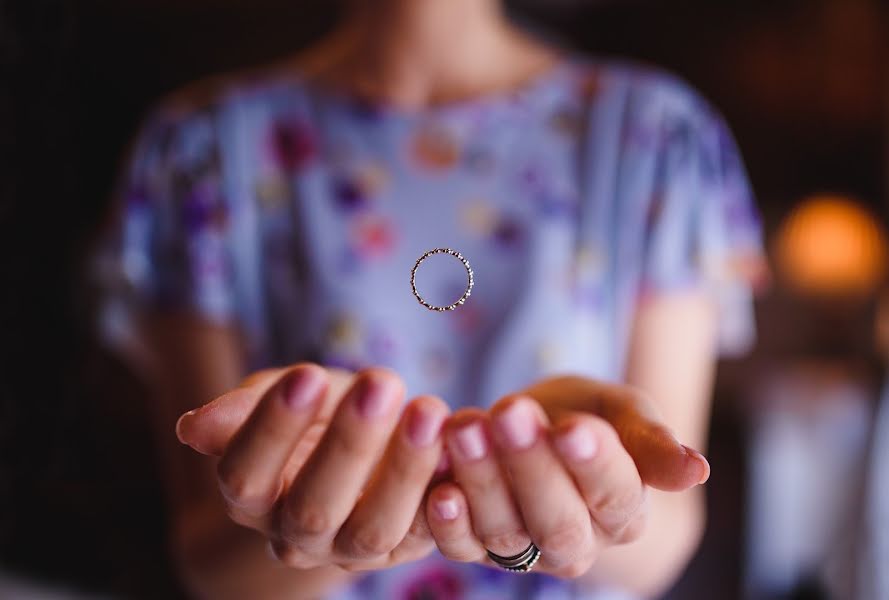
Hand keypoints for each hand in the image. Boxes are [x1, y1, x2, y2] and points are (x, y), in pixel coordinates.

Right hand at [176, 364, 449, 571]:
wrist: (369, 441)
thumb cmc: (319, 411)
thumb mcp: (284, 395)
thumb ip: (245, 409)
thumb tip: (190, 428)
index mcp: (252, 495)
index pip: (245, 474)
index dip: (272, 428)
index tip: (307, 376)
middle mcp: (295, 534)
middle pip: (312, 506)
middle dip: (348, 443)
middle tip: (380, 383)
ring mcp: (351, 550)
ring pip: (372, 530)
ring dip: (404, 470)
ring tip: (429, 409)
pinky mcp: (406, 548)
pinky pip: (426, 536)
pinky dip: (443, 501)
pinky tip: (457, 454)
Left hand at [423, 376, 709, 578]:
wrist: (536, 427)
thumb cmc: (588, 415)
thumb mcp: (623, 412)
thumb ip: (651, 440)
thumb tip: (699, 470)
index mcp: (624, 510)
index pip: (615, 494)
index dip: (594, 464)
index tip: (574, 426)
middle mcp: (578, 542)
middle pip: (558, 521)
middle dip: (530, 466)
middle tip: (511, 414)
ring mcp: (524, 550)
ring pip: (505, 530)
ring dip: (482, 480)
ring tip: (466, 427)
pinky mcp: (476, 545)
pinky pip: (461, 545)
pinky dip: (448, 523)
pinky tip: (439, 490)